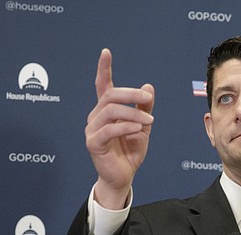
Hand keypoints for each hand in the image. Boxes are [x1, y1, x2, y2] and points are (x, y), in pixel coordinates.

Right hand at [85, 48, 154, 209]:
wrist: (123, 176)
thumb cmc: (130, 151)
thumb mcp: (142, 127)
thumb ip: (144, 108)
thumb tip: (148, 87)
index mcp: (106, 111)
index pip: (103, 86)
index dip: (104, 69)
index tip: (106, 52)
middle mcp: (96, 117)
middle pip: (110, 95)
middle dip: (130, 94)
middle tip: (147, 98)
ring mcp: (92, 129)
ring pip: (111, 111)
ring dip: (132, 113)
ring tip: (149, 121)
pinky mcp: (93, 143)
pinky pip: (109, 129)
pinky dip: (126, 127)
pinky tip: (138, 129)